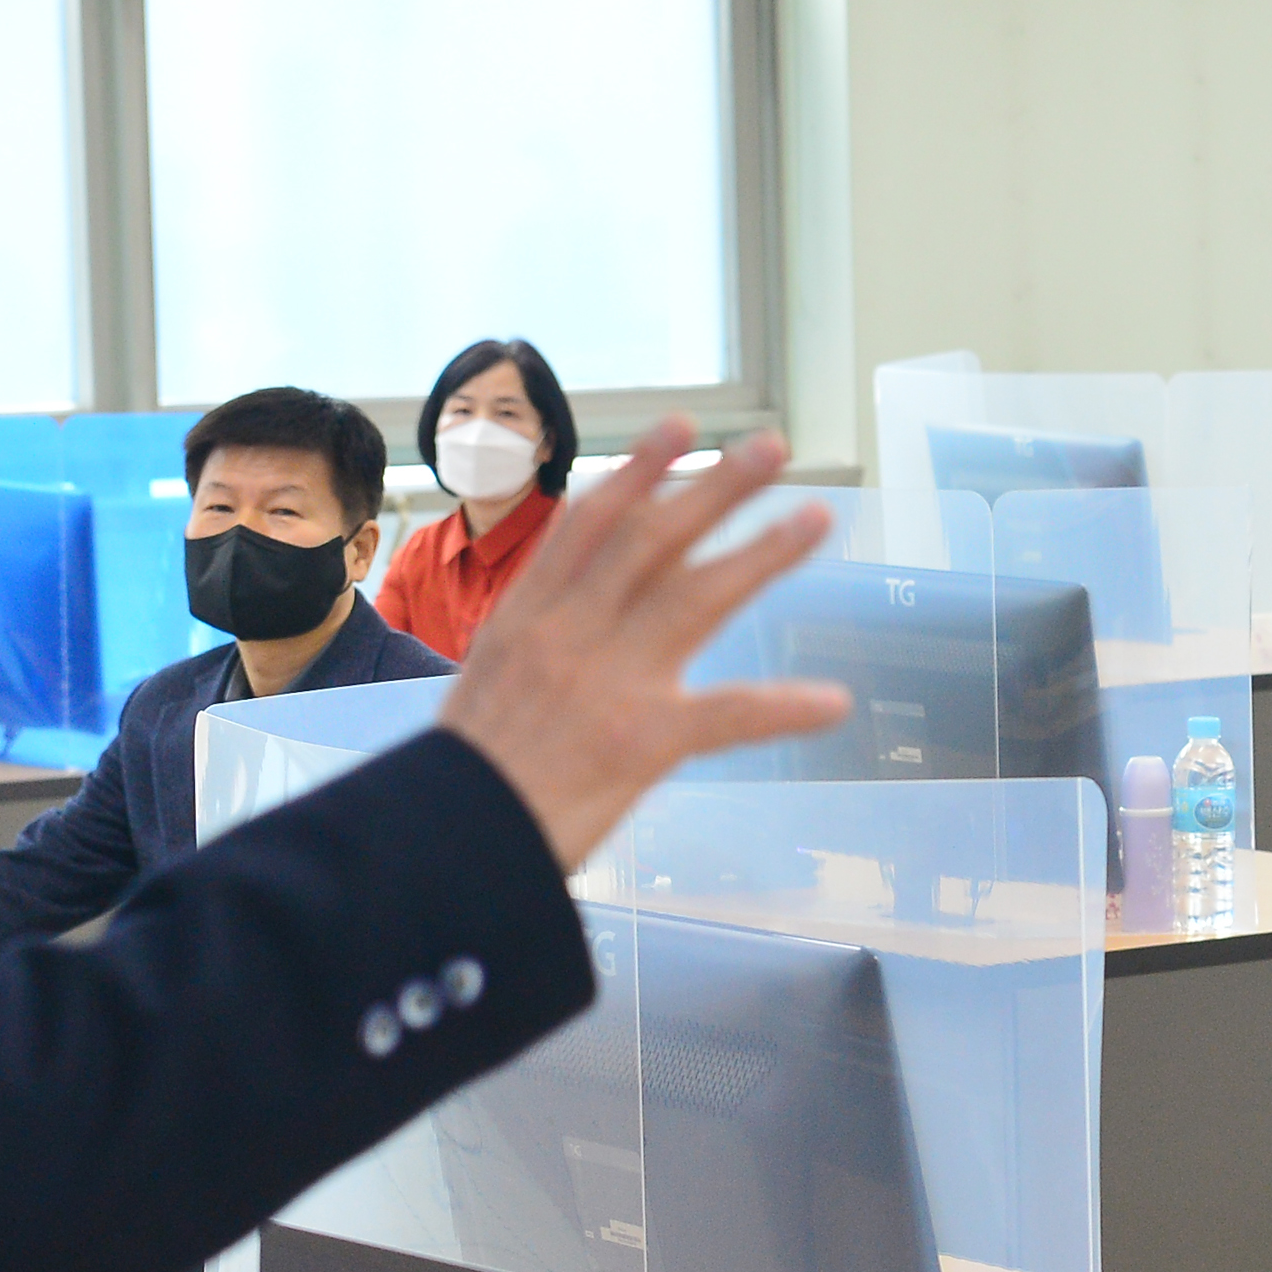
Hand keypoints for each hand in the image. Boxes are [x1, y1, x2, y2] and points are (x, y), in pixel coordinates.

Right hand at [438, 421, 850, 872]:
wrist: (440, 841)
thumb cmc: (459, 781)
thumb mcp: (482, 687)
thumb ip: (532, 645)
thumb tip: (572, 617)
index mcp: (526, 619)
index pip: (589, 525)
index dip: (638, 471)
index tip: (680, 430)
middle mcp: (568, 633)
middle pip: (652, 539)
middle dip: (715, 488)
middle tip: (772, 446)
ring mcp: (607, 680)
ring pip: (696, 596)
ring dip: (762, 553)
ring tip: (815, 517)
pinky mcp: (639, 739)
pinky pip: (726, 715)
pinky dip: (782, 708)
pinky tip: (832, 702)